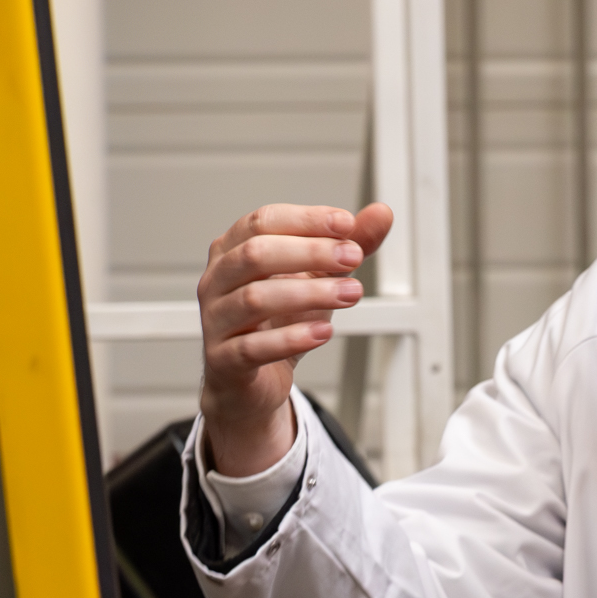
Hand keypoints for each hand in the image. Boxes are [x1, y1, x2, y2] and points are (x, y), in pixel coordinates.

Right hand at [195, 201, 394, 474]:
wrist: (254, 383)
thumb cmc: (281, 321)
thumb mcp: (320, 278)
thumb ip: (349, 246)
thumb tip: (381, 213)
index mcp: (233, 249)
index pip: (264, 221)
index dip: (307, 220)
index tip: (347, 225)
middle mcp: (216, 280)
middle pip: (256, 253)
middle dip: (310, 252)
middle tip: (353, 257)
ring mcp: (215, 321)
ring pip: (255, 299)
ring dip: (309, 293)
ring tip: (350, 294)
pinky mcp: (222, 361)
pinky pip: (252, 347)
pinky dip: (291, 339)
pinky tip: (323, 333)